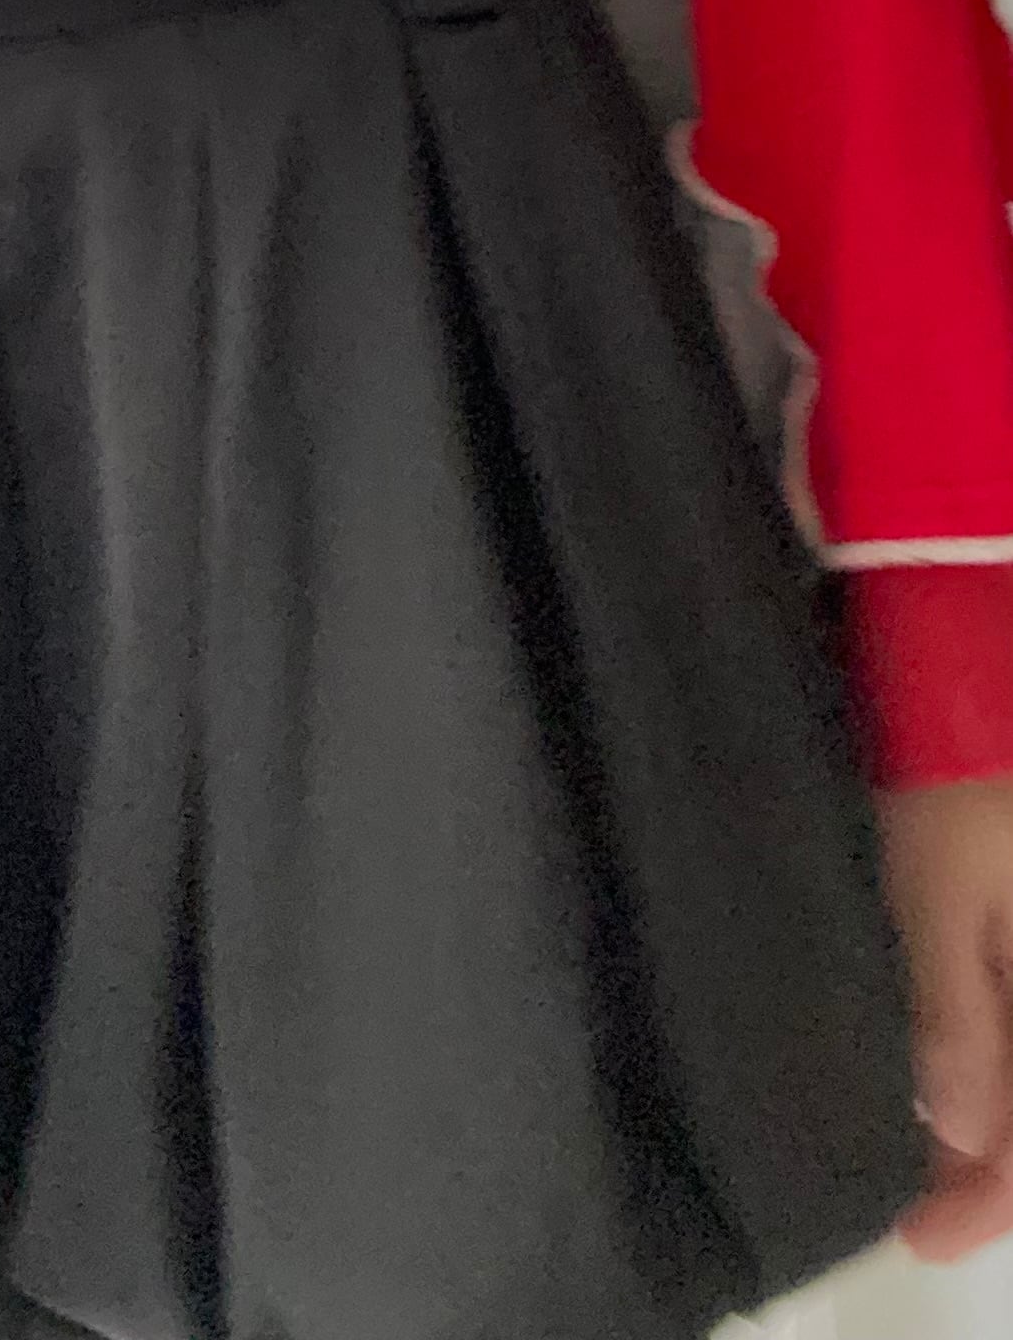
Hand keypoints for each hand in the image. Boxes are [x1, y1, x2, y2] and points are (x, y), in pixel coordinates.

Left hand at [875, 776, 1012, 1262]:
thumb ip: (956, 1016)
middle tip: (923, 1207)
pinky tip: (963, 1090)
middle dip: (996, 1175)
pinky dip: (1001, 1076)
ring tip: (933, 1162)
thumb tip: (958, 1135)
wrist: (974, 688)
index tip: (923, 1237)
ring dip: (1001, 1131)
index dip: (989, 1204)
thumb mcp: (939, 898)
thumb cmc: (956, 783)